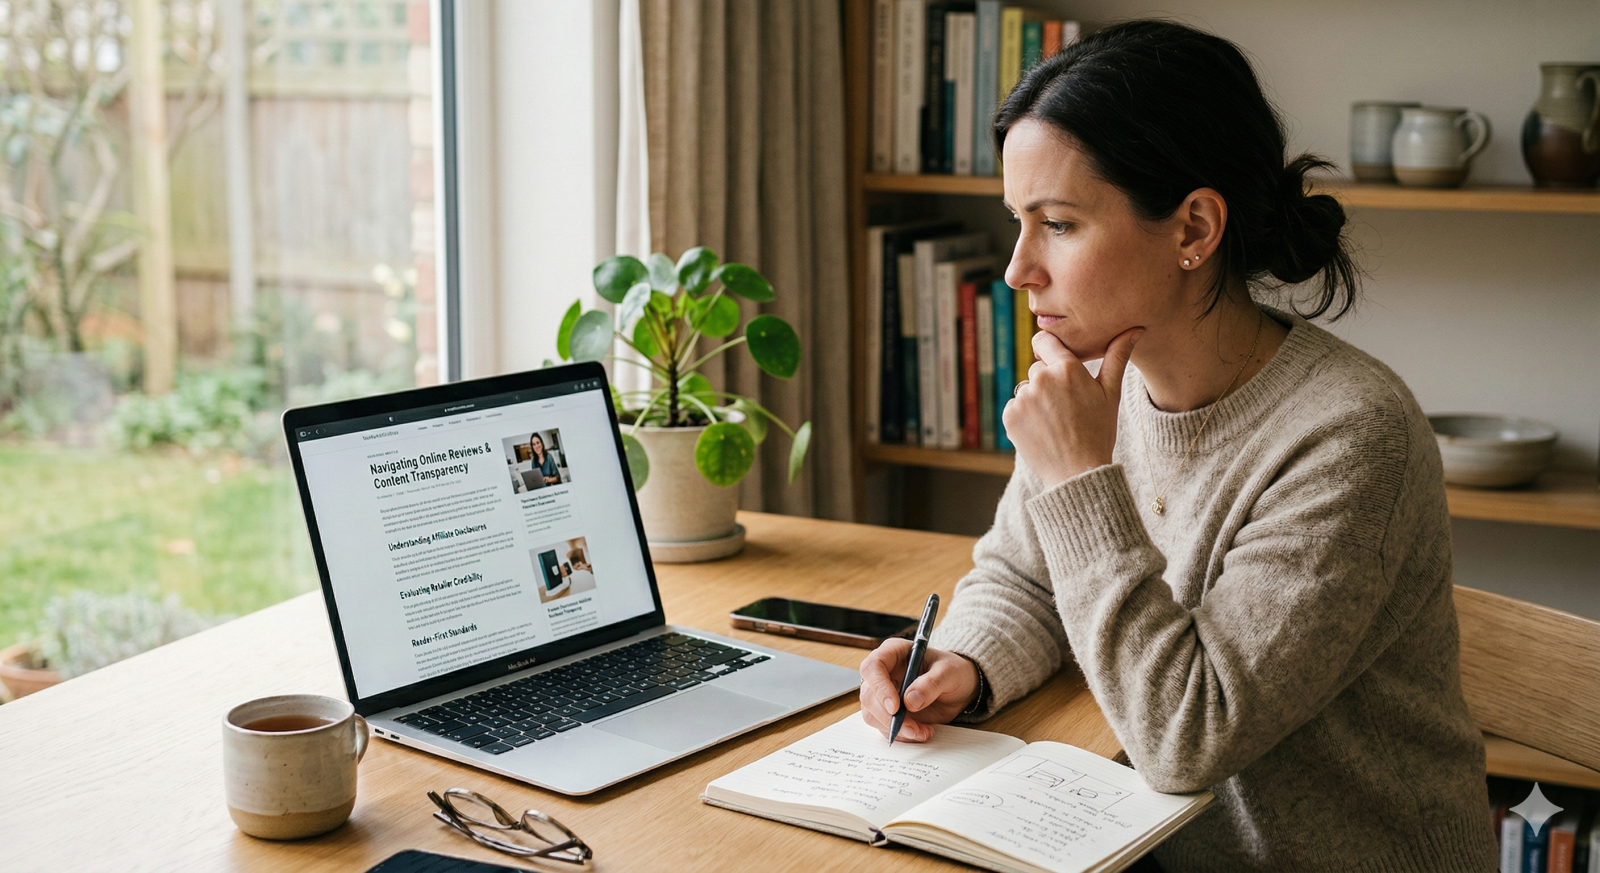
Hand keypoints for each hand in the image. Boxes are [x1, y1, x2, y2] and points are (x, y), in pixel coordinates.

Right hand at [858, 640, 977, 742]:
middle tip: (913, 728)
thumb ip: (931, 683)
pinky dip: (902, 734)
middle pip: (868, 695)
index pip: (872, 667)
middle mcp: (883, 673)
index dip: (879, 688)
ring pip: (872, 715)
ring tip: (922, 731)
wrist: (958, 689)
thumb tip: (910, 701)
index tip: (895, 707)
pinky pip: (884, 727)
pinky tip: (922, 732)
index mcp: (893, 653)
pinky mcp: (887, 712)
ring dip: (895, 728)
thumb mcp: (949, 672)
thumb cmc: (952, 671)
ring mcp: (882, 694)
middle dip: (888, 717)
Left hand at [1003, 326, 1142, 487]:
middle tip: (1066, 407)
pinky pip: (1015, 407)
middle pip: (1038, 369)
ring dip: (1037, 401)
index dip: (1049, 349)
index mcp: (1066, 368)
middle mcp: (1041, 379)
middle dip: (1049, 382)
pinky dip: (1025, 417)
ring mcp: (1023, 398)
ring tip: (1056, 422)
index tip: (1055, 359)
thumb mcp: (1111, 393)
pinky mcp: (1009, 416)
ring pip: (1027, 389)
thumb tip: (1135, 329)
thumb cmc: (1099, 432)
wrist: (1078, 473)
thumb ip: (1117, 357)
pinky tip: (1043, 431)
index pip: (1044, 340)